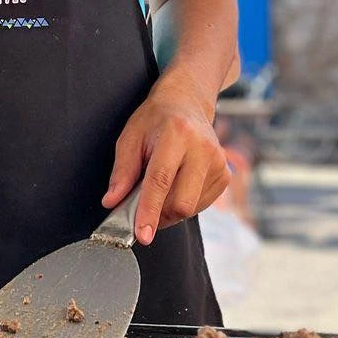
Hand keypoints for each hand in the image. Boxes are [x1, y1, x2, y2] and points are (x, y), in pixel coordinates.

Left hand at [102, 77, 230, 244]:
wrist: (187, 102)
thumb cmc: (156, 120)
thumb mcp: (130, 137)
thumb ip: (122, 172)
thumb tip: (112, 202)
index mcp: (177, 134)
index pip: (160, 181)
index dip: (149, 211)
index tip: (142, 234)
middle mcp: (202, 148)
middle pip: (181, 203)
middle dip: (158, 215)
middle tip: (142, 207)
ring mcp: (219, 162)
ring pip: (190, 208)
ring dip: (169, 209)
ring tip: (161, 187)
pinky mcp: (225, 175)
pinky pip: (201, 205)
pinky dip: (183, 203)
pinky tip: (177, 185)